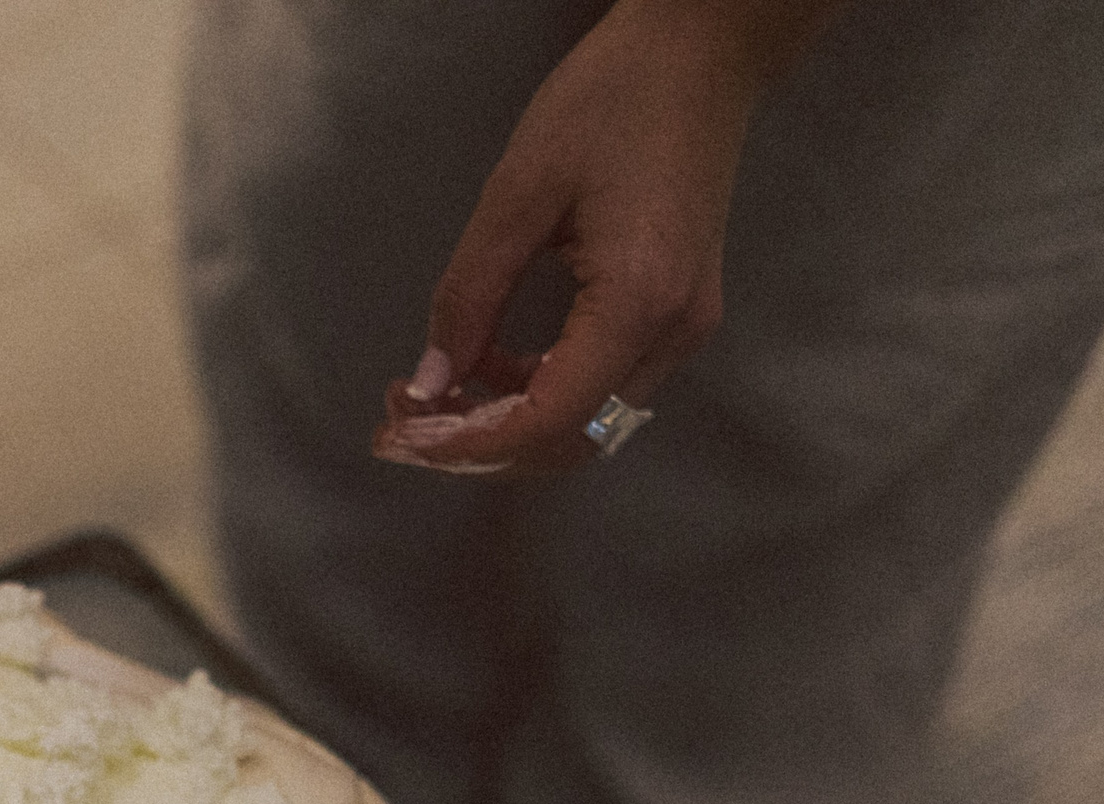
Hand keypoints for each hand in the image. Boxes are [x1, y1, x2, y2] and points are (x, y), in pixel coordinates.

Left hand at [373, 0, 838, 473]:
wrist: (700, 55)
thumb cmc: (611, 102)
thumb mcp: (518, 193)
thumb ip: (469, 296)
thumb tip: (427, 383)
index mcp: (638, 300)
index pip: (549, 419)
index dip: (470, 446)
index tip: (404, 436)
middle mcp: (674, 331)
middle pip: (573, 441)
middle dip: (484, 447)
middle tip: (407, 423)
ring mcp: (685, 327)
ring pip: (589, 424)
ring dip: (510, 425)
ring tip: (436, 396)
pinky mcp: (678, 315)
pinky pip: (604, 387)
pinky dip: (541, 394)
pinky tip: (490, 363)